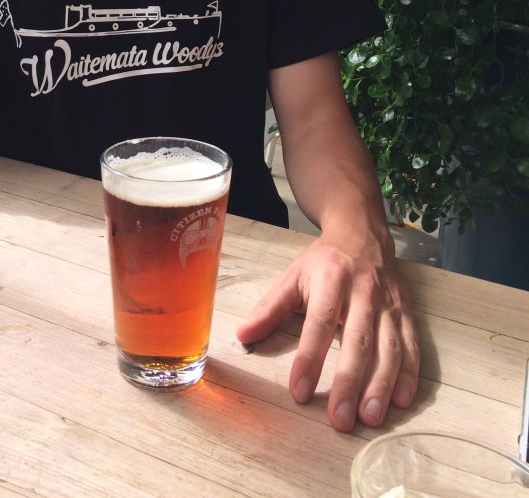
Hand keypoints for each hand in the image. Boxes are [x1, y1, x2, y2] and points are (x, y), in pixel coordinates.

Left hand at [236, 232, 419, 430]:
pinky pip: (412, 346)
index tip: (299, 392)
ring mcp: (388, 303)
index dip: (309, 358)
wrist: (362, 234)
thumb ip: (270, 308)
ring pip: (389, 348)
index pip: (319, 323)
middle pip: (358, 341)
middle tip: (340, 419)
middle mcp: (363, 291)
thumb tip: (243, 335)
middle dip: (350, 383)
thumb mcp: (293, 276)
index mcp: (331, 279)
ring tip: (370, 418)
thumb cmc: (323, 262)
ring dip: (381, 385)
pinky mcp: (406, 313)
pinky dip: (409, 376)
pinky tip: (400, 402)